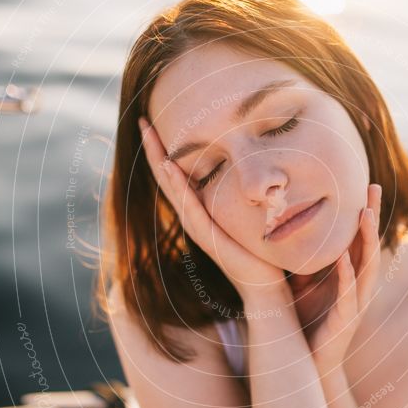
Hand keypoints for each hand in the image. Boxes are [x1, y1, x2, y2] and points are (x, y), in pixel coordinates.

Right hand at [139, 117, 287, 302]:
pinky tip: (170, 165)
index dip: (165, 149)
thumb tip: (254, 171)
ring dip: (159, 159)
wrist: (265, 288)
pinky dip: (178, 185)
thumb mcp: (247, 217)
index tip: (155, 122)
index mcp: (201, 210)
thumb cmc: (259, 254)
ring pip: (172, 188)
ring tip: (148, 134)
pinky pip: (190, 206)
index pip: (177, 174)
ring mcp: (199, 227)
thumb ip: (243, 196)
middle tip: (142, 119)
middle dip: (154, 147)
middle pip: (167, 177)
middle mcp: (194, 217)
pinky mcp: (209, 237)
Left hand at [303, 183, 382, 369]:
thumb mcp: (301, 283)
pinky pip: (350, 294)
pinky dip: (348, 276)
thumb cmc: (306, 321)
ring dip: (367, 239)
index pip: (359, 236)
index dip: (365, 210)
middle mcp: (358, 284)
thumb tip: (280, 230)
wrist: (307, 361)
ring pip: (367, 265)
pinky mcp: (346, 319)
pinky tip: (344, 260)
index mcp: (349, 274)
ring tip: (364, 214)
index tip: (365, 182)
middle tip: (372, 186)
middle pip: (369, 243)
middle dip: (372, 215)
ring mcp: (355, 301)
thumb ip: (300, 260)